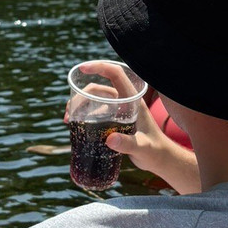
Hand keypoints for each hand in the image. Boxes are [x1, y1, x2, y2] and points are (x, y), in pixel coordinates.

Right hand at [70, 62, 199, 191]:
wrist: (160, 160)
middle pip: (98, 89)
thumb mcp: (142, 148)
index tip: (82, 69)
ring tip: (68, 120)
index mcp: (133, 100)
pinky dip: (83, 115)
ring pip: (94, 100)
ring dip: (79, 106)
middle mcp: (124, 101)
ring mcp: (118, 111)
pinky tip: (75, 126)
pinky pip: (95, 112)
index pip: (116, 74)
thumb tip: (110, 139)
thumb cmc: (155, 152)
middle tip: (69, 115)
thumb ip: (129, 144)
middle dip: (80, 97)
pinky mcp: (114, 121)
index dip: (99, 67)